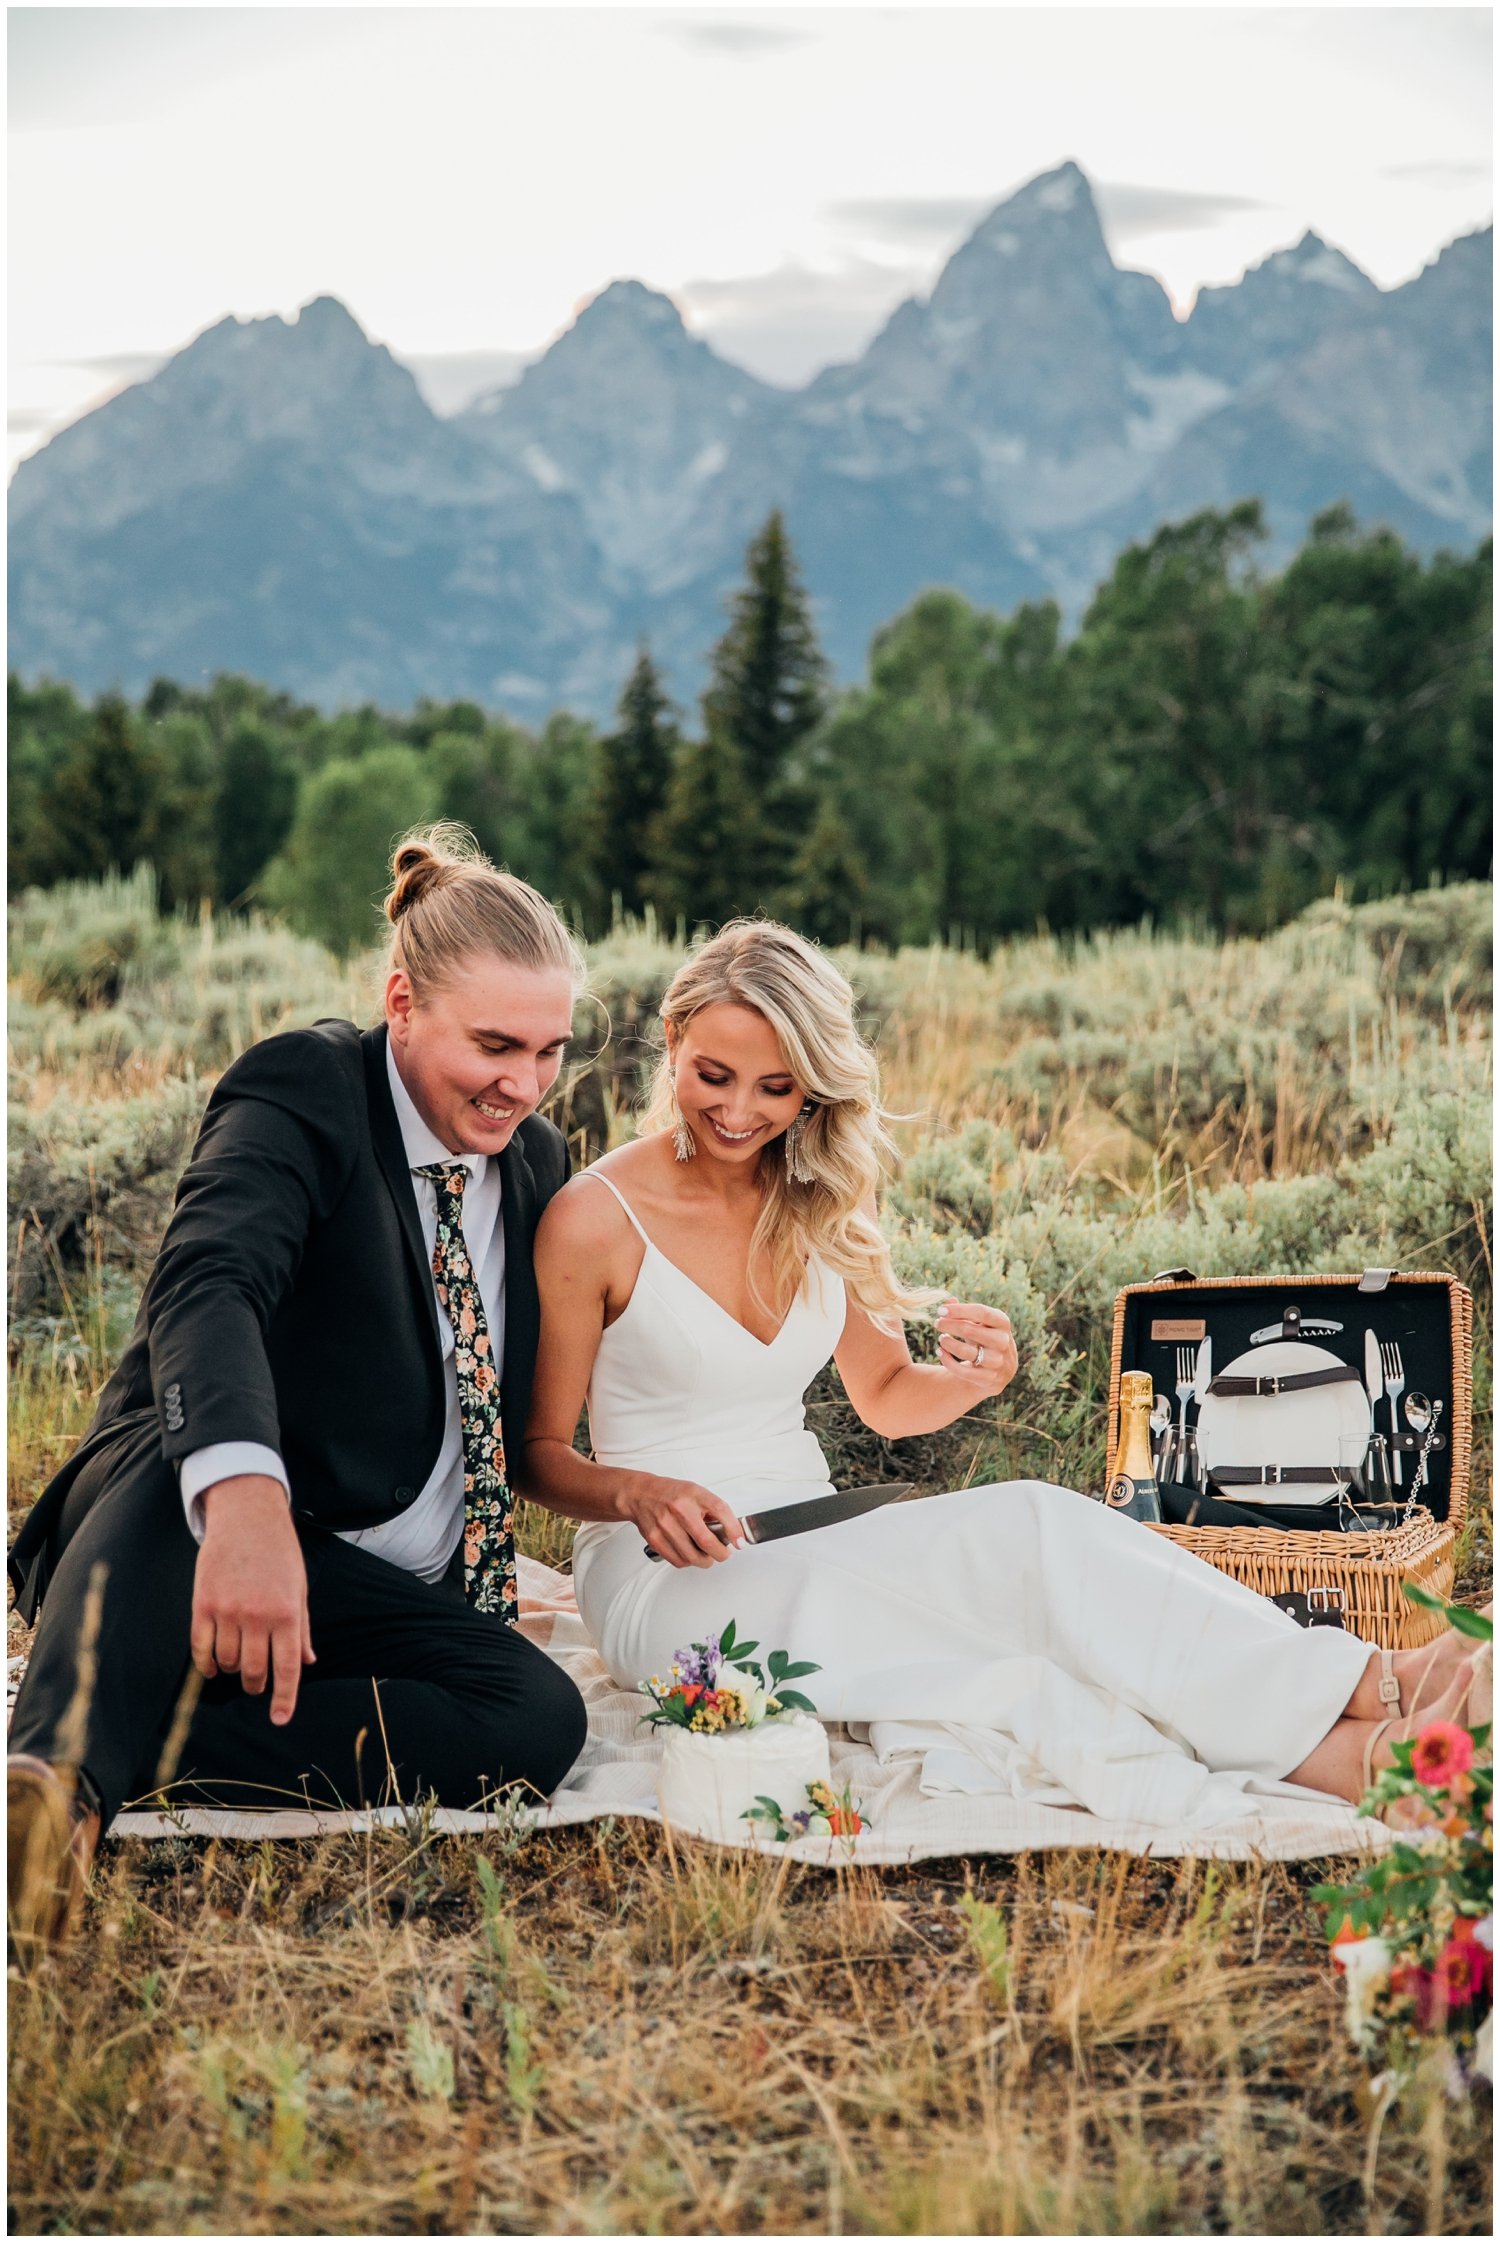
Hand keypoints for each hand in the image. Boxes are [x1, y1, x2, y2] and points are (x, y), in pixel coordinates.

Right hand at [191, 1476, 314, 1724]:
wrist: (247, 1516)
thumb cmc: (279, 1553)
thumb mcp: (299, 1588)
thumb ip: (301, 1628)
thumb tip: (307, 1662)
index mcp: (286, 1613)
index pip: (286, 1668)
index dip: (284, 1698)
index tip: (280, 1719)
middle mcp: (257, 1616)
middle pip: (252, 1671)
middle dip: (255, 1685)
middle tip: (255, 1684)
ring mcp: (227, 1611)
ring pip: (226, 1662)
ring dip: (232, 1669)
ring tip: (237, 1660)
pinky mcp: (202, 1605)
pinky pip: (200, 1648)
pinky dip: (206, 1663)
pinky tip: (212, 1665)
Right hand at [615, 1473, 744, 1568]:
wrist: (642, 1495)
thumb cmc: (672, 1494)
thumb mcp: (697, 1492)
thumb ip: (713, 1510)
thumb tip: (732, 1534)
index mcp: (693, 1494)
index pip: (720, 1510)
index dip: (734, 1529)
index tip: (740, 1542)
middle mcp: (679, 1509)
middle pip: (706, 1541)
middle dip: (720, 1554)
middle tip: (723, 1554)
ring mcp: (665, 1525)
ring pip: (692, 1556)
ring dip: (704, 1561)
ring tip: (706, 1555)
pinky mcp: (655, 1539)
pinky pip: (678, 1560)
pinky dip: (688, 1562)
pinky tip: (690, 1554)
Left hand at [936, 1300, 1017, 1397]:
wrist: (1000, 1369)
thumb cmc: (984, 1338)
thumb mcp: (978, 1323)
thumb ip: (963, 1312)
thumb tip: (949, 1300)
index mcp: (1002, 1322)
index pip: (981, 1312)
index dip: (959, 1310)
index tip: (940, 1310)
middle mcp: (1004, 1342)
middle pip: (971, 1331)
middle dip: (949, 1325)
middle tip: (937, 1323)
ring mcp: (999, 1362)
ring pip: (967, 1352)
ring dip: (948, 1343)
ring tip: (941, 1339)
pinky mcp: (990, 1379)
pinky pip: (964, 1371)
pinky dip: (948, 1361)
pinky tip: (940, 1352)